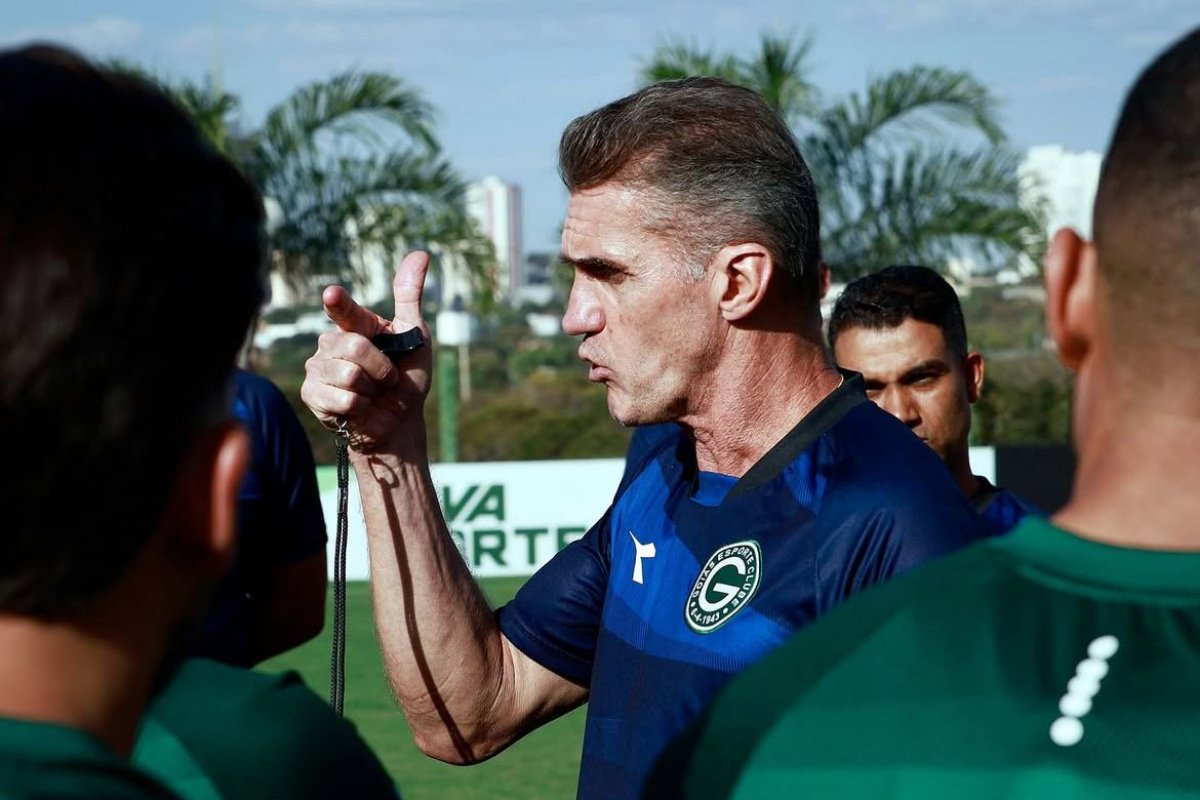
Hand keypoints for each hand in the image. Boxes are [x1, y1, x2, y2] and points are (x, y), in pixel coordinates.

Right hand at [301, 251, 433, 452]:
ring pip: (347, 374)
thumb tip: (421, 253)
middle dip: (381, 368)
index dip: (339, 302)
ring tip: (371, 394)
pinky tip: (358, 408)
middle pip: (354, 347)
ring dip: (371, 389)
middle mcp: (331, 342)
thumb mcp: (414, 336)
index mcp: (355, 325)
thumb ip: (409, 297)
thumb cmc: (406, 377)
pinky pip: (339, 398)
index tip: (333, 295)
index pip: (344, 309)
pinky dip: (358, 407)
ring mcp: (318, 367)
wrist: (399, 420)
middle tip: (387, 379)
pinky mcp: (311, 393)